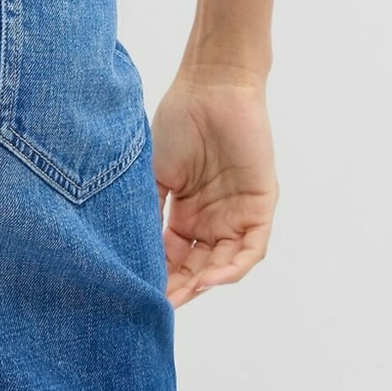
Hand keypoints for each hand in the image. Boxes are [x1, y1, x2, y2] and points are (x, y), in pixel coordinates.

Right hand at [151, 69, 277, 308]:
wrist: (211, 86)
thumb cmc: (179, 121)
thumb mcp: (154, 173)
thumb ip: (149, 211)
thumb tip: (130, 252)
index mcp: (185, 212)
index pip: (173, 256)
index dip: (159, 275)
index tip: (138, 291)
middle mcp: (212, 219)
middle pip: (198, 266)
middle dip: (180, 287)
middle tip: (160, 303)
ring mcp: (237, 214)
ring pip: (224, 263)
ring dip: (204, 282)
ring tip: (183, 294)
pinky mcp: (260, 206)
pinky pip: (251, 248)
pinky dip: (233, 266)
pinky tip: (211, 275)